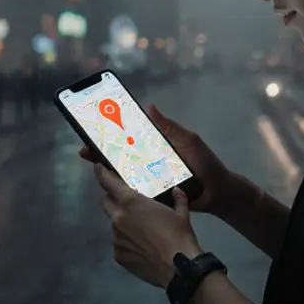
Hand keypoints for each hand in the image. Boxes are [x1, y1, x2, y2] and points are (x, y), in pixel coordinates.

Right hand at [78, 103, 233, 214]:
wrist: (218, 193)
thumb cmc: (205, 164)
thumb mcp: (188, 141)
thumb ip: (170, 127)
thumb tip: (149, 106)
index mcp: (156, 147)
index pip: (129, 139)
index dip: (112, 134)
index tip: (95, 129)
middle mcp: (149, 162)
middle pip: (120, 156)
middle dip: (101, 152)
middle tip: (86, 149)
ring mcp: (149, 180)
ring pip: (123, 175)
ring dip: (106, 171)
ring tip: (94, 166)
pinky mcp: (151, 197)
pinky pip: (134, 193)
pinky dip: (121, 190)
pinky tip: (109, 188)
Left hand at [94, 163, 200, 287]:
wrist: (177, 267)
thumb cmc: (178, 235)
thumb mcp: (182, 214)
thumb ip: (178, 199)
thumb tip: (177, 191)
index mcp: (131, 202)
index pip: (109, 183)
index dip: (101, 173)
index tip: (98, 167)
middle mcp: (118, 217)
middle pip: (105, 202)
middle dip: (111, 198)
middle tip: (124, 200)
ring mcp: (116, 238)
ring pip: (114, 225)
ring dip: (123, 223)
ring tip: (140, 231)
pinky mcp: (118, 255)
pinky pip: (120, 243)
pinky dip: (127, 242)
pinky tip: (141, 247)